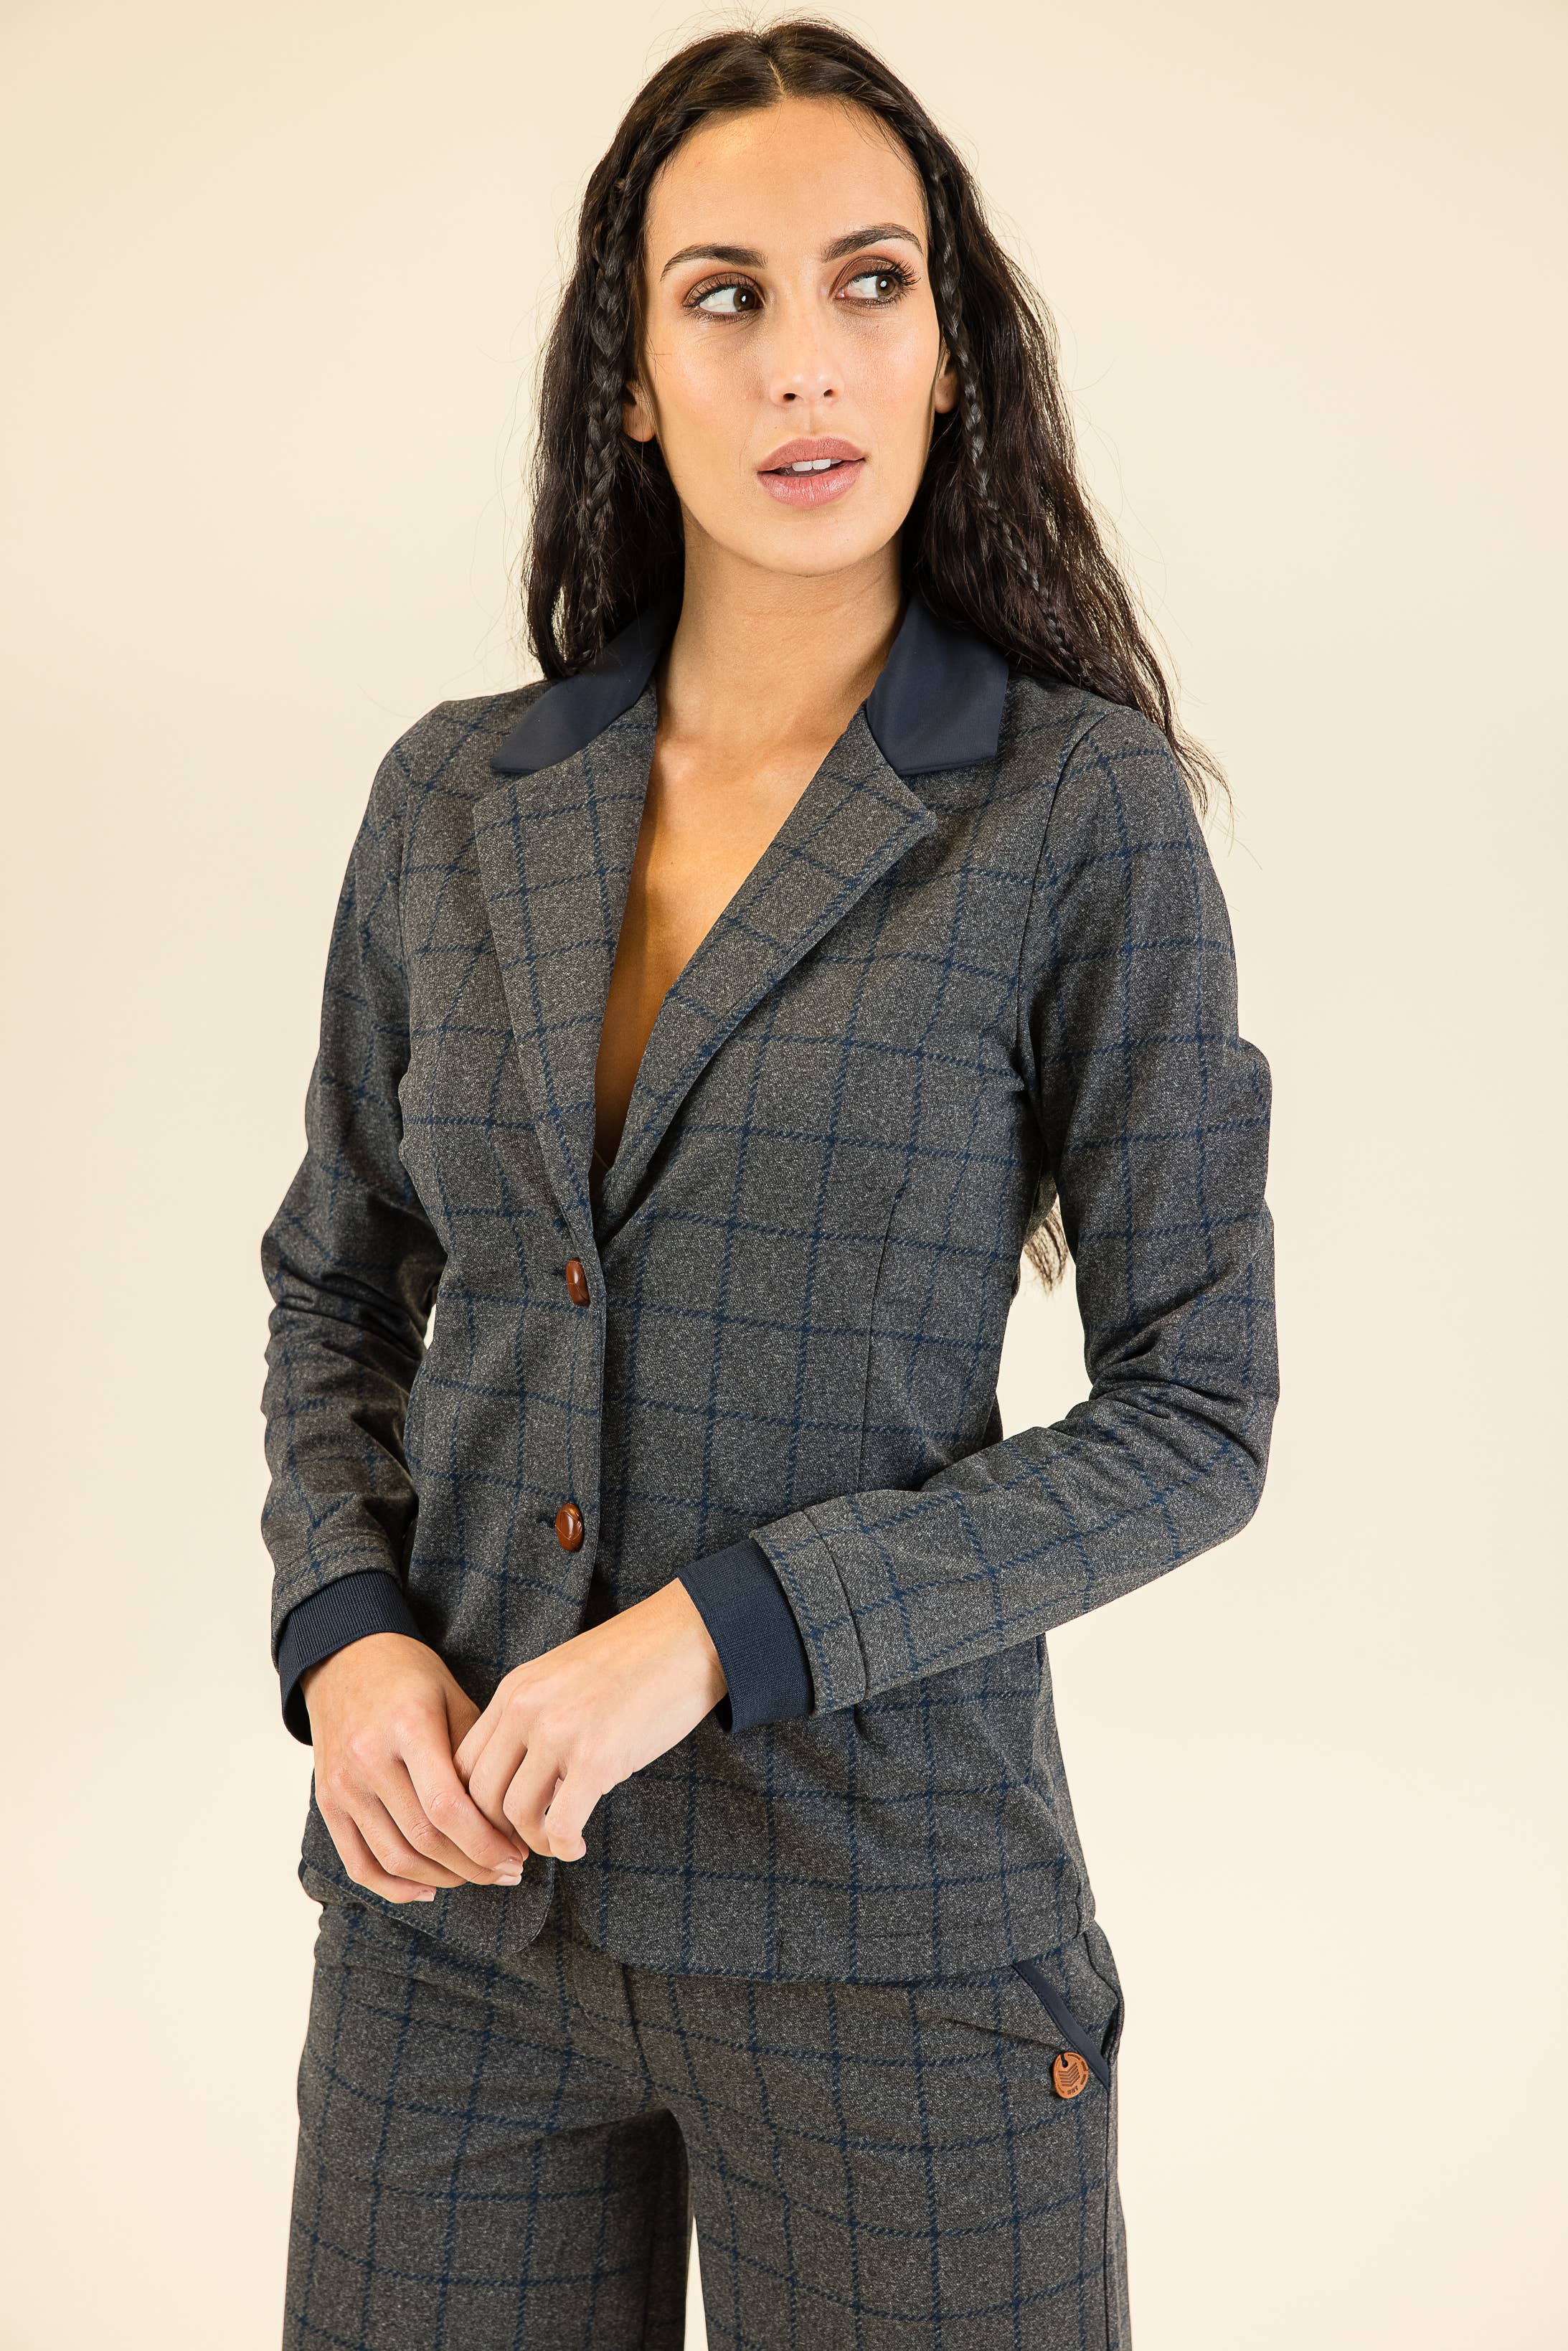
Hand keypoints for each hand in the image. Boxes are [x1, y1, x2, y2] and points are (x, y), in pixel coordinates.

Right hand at [302, 1633, 534, 1902]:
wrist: (344, 1658)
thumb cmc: (409, 1675)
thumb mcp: (453, 1696)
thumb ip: (475, 1754)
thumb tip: (509, 1814)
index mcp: (408, 1728)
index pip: (448, 1807)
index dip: (485, 1843)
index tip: (516, 1854)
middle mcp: (369, 1760)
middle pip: (425, 1838)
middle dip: (474, 1865)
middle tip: (508, 1871)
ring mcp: (343, 1785)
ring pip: (395, 1858)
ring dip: (443, 1879)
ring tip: (477, 1876)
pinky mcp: (328, 1802)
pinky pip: (359, 1862)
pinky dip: (393, 1886)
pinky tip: (428, 1889)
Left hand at [452, 1579, 727, 1862]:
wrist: (689, 1636)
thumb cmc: (635, 1659)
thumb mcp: (563, 1676)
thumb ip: (533, 1717)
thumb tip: (521, 1777)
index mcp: (514, 1690)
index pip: (463, 1763)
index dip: (473, 1805)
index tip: (499, 1822)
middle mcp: (526, 1710)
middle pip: (479, 1794)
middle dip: (496, 1831)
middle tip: (523, 1846)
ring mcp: (560, 1733)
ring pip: (516, 1813)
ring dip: (534, 1841)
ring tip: (557, 1840)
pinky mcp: (598, 1759)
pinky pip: (561, 1824)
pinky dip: (564, 1846)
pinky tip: (578, 1844)